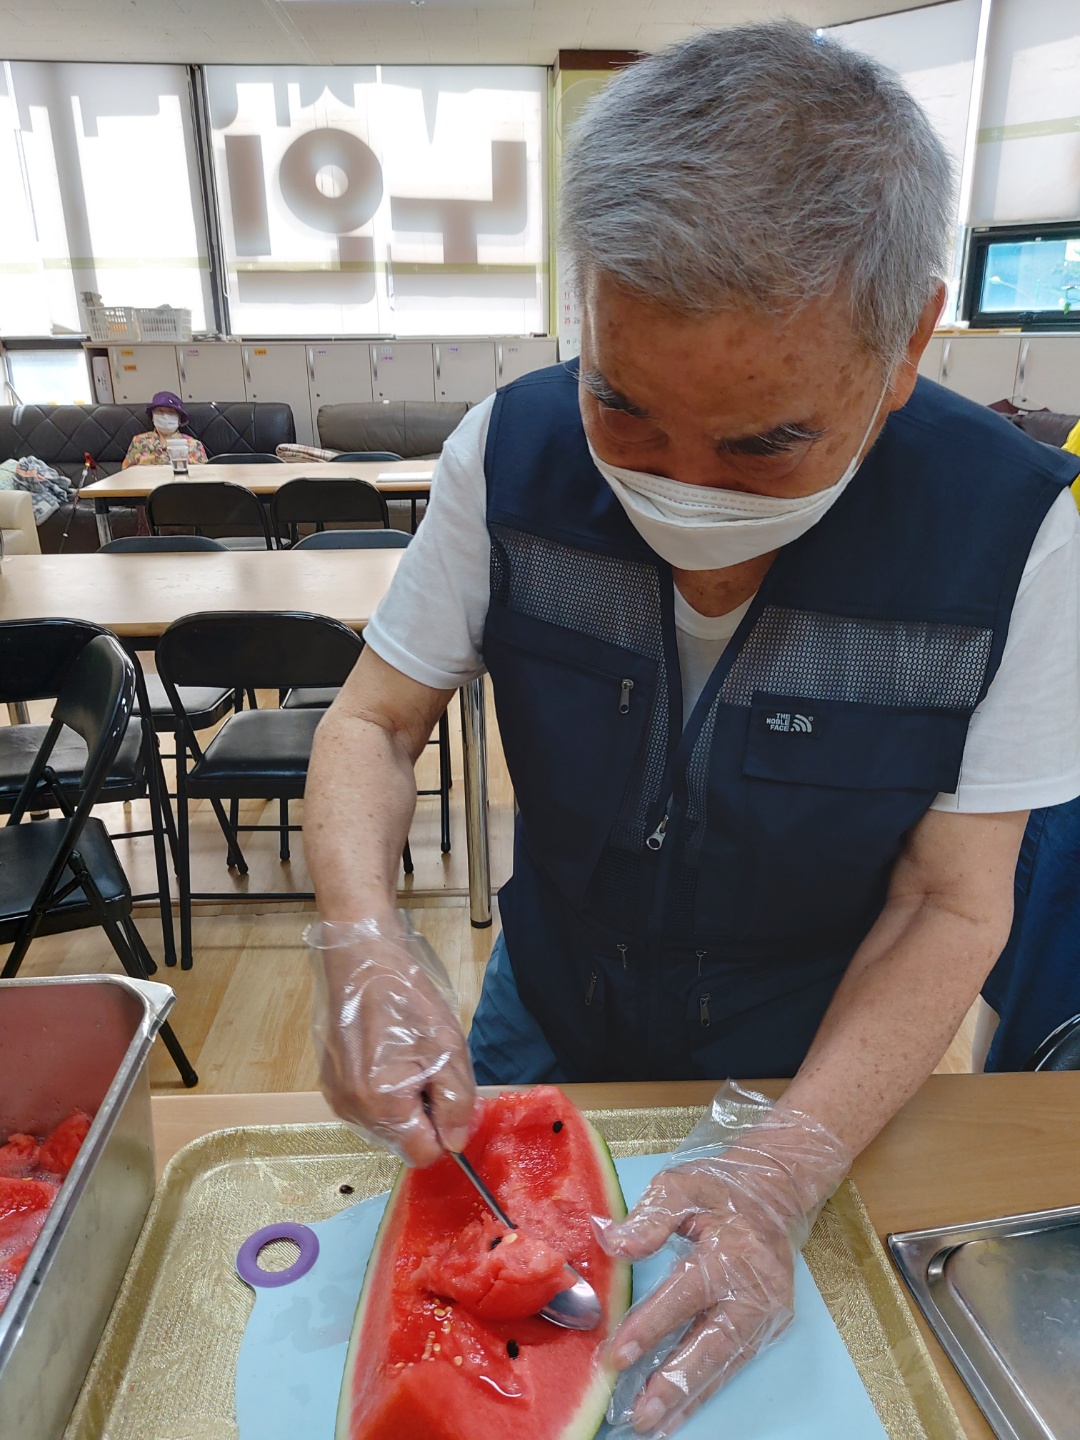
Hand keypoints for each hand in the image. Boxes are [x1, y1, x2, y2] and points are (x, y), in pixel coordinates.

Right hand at [305, 917, 476, 1165]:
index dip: (444, 1132)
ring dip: (403, 1105)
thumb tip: (455, 1142)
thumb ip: (456, 1103)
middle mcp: (353, 1110)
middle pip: (402, 1141)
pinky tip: (386, 1056)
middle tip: (430, 1070)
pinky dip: (382, 1093)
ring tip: (408, 1058)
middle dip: (423, 1116)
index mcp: (383, 1105)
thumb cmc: (407, 998)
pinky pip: (365, 1107)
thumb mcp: (448, 1048)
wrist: (360, 959)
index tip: (448, 1098)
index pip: (422, 1154)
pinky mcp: (330, 1084)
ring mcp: (337, 1098)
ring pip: (384, 1126)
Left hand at [600, 1083, 851, 1436]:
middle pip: (711, 1344)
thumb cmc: (721, 1189)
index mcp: (730, 1252)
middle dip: (673, 1383)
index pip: (684, 1296)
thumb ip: (649, 1218)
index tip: (616, 1356)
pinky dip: (704, 1390)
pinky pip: (732, 1365)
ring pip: (723, 1364)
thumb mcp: (682, 1185)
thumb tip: (614, 1245)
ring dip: (687, 1397)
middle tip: (640, 1415)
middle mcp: (753, 1290)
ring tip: (652, 1424)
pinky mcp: (769, 1328)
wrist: (775, 1193)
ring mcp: (766, 1314)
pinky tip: (678, 1413)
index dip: (650, 1327)